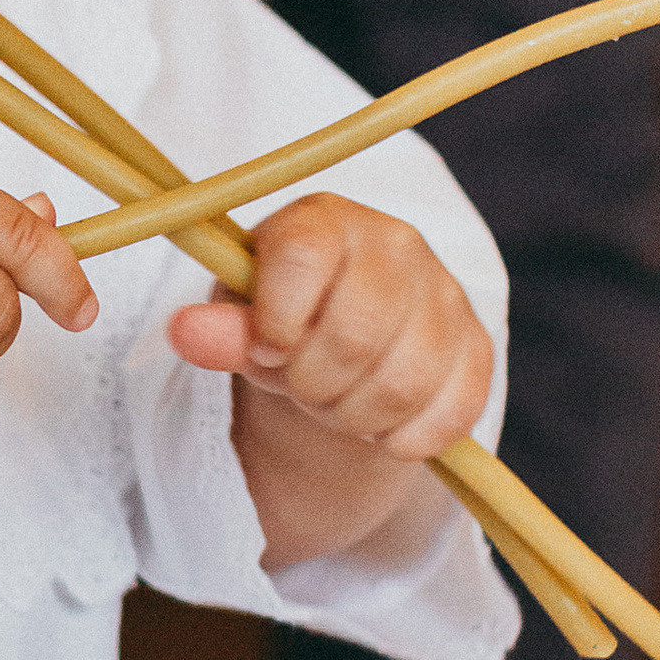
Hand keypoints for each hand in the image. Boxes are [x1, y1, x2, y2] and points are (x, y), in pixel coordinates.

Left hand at [171, 195, 493, 573]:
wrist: (343, 336)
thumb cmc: (284, 316)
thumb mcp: (244, 318)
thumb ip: (220, 327)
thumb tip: (183, 331)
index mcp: (324, 221)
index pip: (303, 257)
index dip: (277, 320)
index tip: (266, 347)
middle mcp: (395, 243)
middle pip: (355, 337)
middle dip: (313, 385)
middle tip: (301, 387)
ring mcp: (445, 293)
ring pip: (402, 384)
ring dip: (355, 417)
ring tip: (336, 404)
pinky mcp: (476, 345)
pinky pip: (452, 411)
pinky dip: (406, 439)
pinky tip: (380, 427)